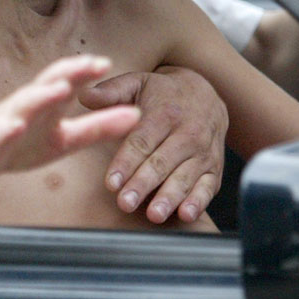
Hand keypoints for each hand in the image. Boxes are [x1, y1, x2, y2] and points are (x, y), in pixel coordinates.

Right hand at [0, 55, 141, 179]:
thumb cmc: (18, 144)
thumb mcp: (63, 139)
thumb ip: (98, 127)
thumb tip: (138, 114)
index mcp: (44, 106)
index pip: (64, 80)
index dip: (83, 71)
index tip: (105, 63)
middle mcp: (24, 108)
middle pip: (45, 85)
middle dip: (67, 73)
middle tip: (90, 63)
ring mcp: (4, 124)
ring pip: (21, 106)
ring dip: (40, 96)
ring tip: (60, 88)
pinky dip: (5, 130)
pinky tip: (15, 125)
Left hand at [79, 65, 226, 222]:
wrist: (206, 94)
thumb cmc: (161, 93)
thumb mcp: (137, 83)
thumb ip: (110, 92)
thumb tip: (84, 96)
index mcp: (164, 113)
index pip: (141, 141)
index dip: (126, 162)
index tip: (111, 182)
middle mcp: (187, 133)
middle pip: (161, 163)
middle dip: (143, 184)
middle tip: (125, 203)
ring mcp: (203, 152)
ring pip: (184, 177)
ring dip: (169, 197)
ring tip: (153, 214)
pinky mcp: (215, 168)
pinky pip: (209, 186)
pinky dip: (198, 201)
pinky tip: (186, 214)